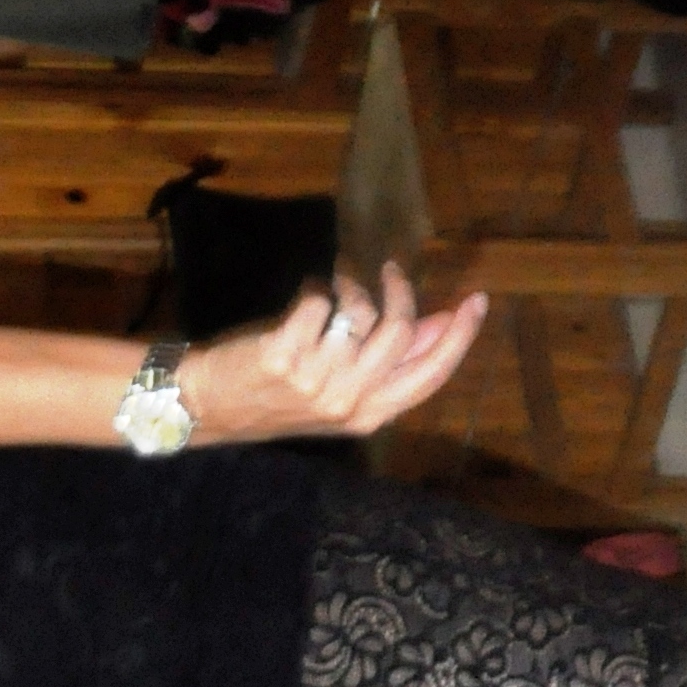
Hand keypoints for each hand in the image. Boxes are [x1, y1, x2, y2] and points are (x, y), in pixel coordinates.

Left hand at [180, 267, 485, 441]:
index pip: (430, 375)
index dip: (459, 337)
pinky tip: (303, 297)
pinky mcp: (283, 353)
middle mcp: (346, 401)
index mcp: (369, 415)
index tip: (476, 301)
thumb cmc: (277, 395)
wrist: (210, 406)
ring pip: (361, 311)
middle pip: (401, 331)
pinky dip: (314, 287)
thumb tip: (438, 324)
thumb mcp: (341, 391)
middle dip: (400, 290)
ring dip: (352, 284)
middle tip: (386, 271)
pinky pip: (319, 300)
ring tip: (336, 283)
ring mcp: (315, 380)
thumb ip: (389, 363)